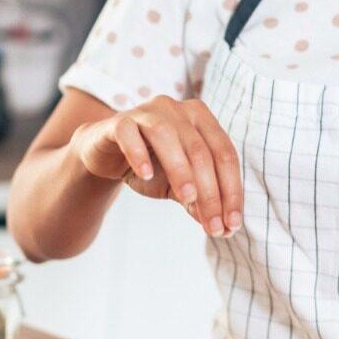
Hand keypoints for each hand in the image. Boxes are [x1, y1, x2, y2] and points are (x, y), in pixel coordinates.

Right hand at [68, 96, 242, 237]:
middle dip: (210, 193)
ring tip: (188, 199)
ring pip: (169, 138)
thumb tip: (223, 228)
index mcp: (202, 120)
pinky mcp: (119, 121)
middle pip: (201, 151)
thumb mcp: (178, 187)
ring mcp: (148, 112)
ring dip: (181, 171)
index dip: (232, 192)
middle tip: (213, 227)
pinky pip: (129, 133)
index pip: (225, 155)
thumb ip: (199, 201)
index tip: (231, 225)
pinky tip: (145, 174)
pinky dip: (138, 153)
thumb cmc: (150, 166)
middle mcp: (178, 109)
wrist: (106, 156)